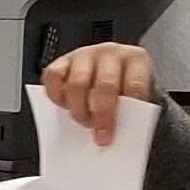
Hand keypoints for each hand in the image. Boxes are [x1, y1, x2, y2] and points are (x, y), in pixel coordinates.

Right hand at [38, 42, 157, 145]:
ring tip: (84, 122)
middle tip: (99, 137)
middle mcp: (110, 53)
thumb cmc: (123, 87)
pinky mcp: (63, 60)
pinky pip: (53, 76)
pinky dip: (56, 96)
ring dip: (78, 110)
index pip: (133, 85)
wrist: (110, 71)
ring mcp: (85, 54)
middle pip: (105, 85)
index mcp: (135, 59)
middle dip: (101, 115)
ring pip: (77, 83)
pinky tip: (65, 107)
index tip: (116, 133)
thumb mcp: (135, 97)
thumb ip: (129, 112)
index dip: (124, 113)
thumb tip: (117, 133)